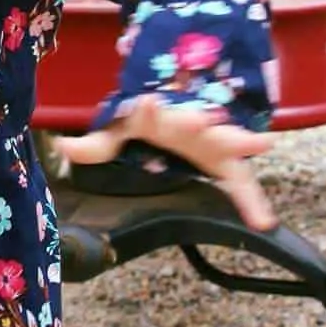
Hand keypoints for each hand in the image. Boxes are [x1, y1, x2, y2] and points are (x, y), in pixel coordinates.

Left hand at [56, 94, 275, 232]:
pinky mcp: (228, 161)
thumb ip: (96, 143)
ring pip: (230, 143)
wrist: (184, 110)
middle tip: (204, 119)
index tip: (149, 103)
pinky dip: (253, 202)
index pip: (154, 112)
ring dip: (243, 143)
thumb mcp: (121, 129)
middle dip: (200, 120)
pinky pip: (243, 184)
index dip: (151, 110)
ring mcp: (213, 141)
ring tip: (263, 143)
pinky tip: (263, 222)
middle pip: (197, 121)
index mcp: (161, 116)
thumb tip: (62, 147)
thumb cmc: (150, 121)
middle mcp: (190, 124)